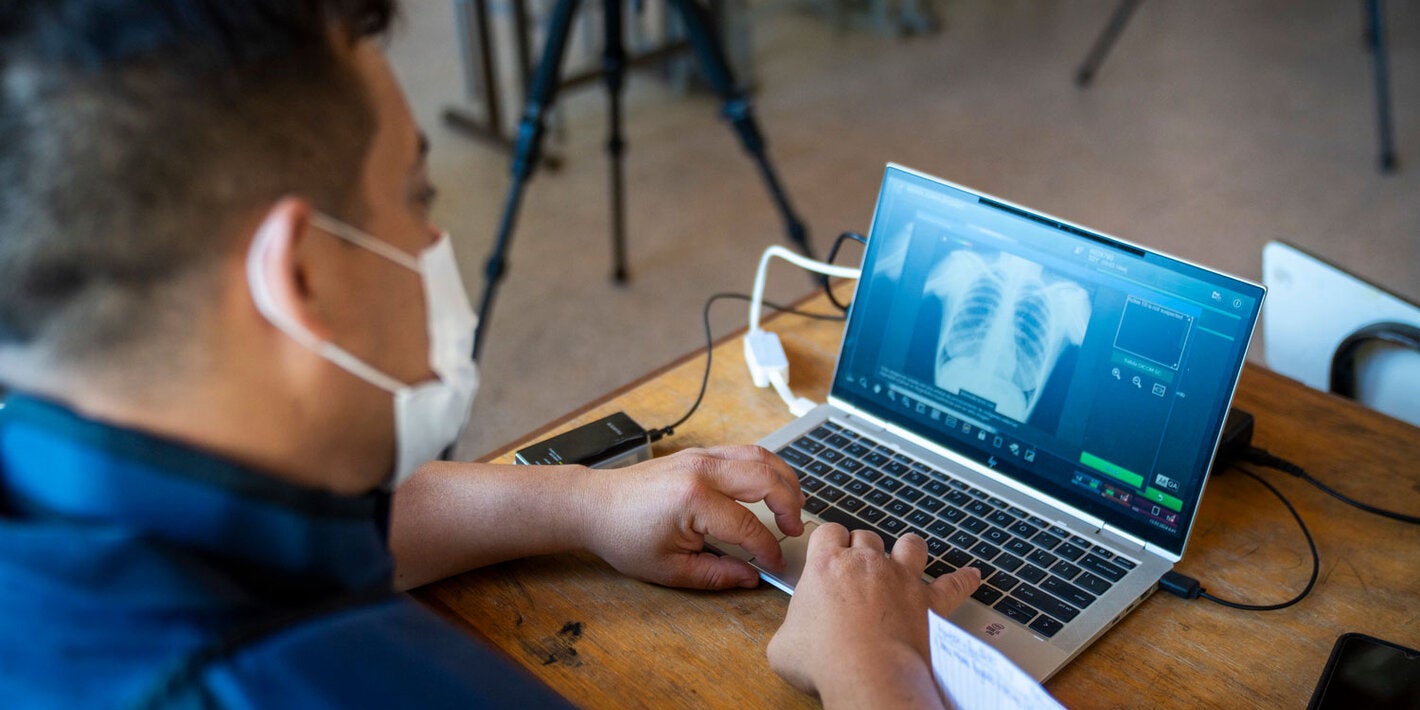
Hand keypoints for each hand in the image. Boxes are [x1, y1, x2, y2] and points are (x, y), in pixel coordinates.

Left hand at [579, 445, 804, 589]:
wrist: (595, 505)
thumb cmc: (624, 536)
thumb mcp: (670, 569)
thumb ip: (716, 574)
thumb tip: (751, 576)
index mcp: (694, 500)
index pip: (749, 526)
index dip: (768, 549)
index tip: (775, 565)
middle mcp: (702, 470)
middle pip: (766, 478)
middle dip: (789, 505)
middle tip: (795, 530)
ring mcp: (701, 455)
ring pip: (760, 455)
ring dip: (784, 479)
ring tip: (794, 505)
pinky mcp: (699, 453)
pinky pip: (744, 451)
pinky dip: (766, 467)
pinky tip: (772, 487)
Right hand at [766, 524, 980, 706]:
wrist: (870, 676)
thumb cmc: (825, 660)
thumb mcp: (783, 646)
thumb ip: (789, 629)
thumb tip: (791, 637)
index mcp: (826, 565)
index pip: (828, 532)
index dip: (828, 541)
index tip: (828, 552)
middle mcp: (866, 563)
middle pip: (866, 537)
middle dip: (862, 549)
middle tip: (858, 569)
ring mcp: (901, 579)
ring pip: (909, 545)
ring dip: (906, 548)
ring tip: (905, 555)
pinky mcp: (929, 602)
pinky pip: (953, 584)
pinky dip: (963, 580)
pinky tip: (971, 576)